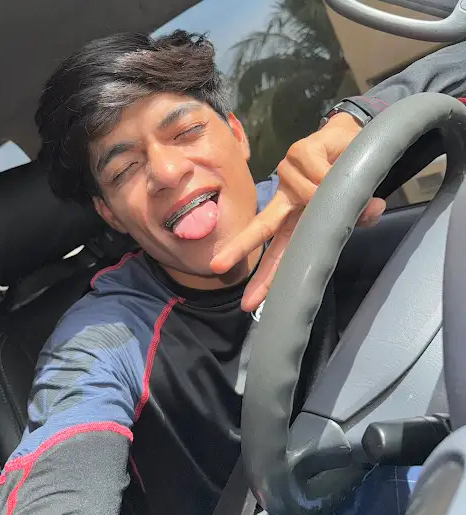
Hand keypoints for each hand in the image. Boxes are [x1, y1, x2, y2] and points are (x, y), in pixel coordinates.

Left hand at [210, 113, 386, 311]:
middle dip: (242, 245)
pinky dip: (332, 173)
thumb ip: (354, 218)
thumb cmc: (348, 176)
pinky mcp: (300, 151)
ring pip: (306, 194)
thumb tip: (370, 212)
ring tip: (342, 180)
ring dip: (327, 193)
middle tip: (217, 266)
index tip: (249, 304)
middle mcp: (285, 199)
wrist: (356, 136)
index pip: (277, 250)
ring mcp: (289, 174)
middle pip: (263, 226)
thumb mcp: (352, 205)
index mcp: (294, 217)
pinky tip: (338, 164)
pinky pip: (318, 171)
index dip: (265, 277)